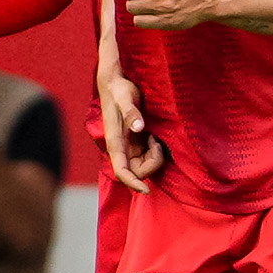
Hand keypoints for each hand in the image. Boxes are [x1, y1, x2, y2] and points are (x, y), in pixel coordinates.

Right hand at [98, 65, 164, 193]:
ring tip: (156, 135)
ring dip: (155, 157)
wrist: (116, 81)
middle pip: (137, 172)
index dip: (133, 183)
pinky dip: (156, 150)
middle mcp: (122, 148)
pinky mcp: (137, 140)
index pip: (122, 171)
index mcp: (115, 142)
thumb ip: (132, 112)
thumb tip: (140, 128)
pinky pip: (148, 155)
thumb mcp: (125, 98)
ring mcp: (129, 145)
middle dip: (152, 164)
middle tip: (157, 142)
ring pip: (144, 165)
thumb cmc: (119, 89)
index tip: (147, 190)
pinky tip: (157, 135)